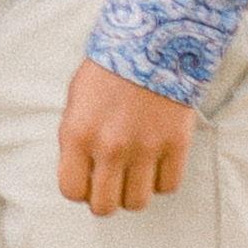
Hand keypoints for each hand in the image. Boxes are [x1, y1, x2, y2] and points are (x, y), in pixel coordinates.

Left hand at [56, 58, 197, 216]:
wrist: (153, 41)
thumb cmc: (110, 70)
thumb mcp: (77, 101)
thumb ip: (76, 140)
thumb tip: (82, 174)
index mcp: (78, 134)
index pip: (72, 191)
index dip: (80, 190)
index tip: (88, 179)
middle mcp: (110, 147)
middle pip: (104, 206)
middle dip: (107, 198)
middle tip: (113, 181)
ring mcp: (145, 148)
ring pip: (137, 203)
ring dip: (135, 192)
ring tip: (136, 171)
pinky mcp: (176, 145)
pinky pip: (168, 186)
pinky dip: (162, 180)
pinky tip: (157, 161)